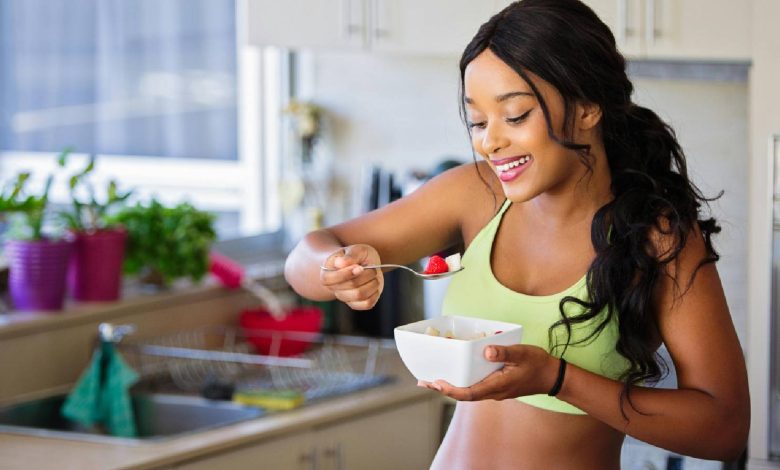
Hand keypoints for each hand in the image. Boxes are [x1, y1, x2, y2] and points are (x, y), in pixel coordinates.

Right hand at [320, 244, 383, 310]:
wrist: (363, 263)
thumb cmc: (356, 256)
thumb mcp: (356, 250)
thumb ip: (350, 256)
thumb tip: (340, 264)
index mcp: (327, 274)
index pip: (330, 279)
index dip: (347, 273)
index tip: (360, 266)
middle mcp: (334, 288)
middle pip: (351, 286)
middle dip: (366, 275)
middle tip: (371, 268)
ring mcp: (345, 298)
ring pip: (359, 295)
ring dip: (372, 283)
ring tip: (373, 275)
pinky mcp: (356, 304)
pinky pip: (367, 304)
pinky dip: (374, 293)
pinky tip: (373, 284)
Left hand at [418, 344, 559, 400]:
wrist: (551, 377)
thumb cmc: (537, 364)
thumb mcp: (522, 354)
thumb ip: (505, 352)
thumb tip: (487, 350)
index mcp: (497, 386)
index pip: (469, 393)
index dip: (451, 390)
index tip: (437, 383)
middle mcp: (493, 392)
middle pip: (463, 394)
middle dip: (443, 389)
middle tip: (424, 382)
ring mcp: (495, 391)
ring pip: (468, 392)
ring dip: (450, 387)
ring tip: (433, 380)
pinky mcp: (496, 387)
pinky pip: (475, 387)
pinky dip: (462, 383)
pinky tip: (456, 374)